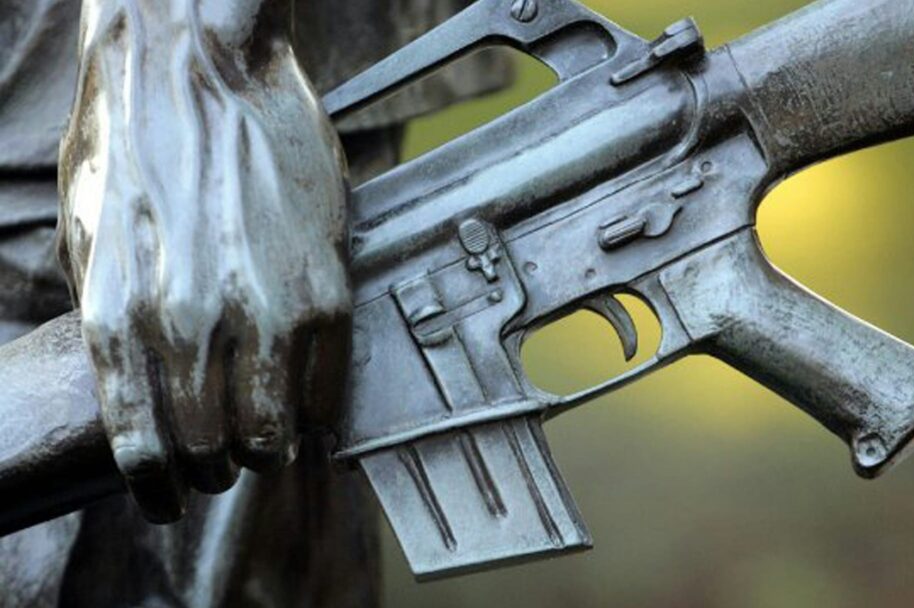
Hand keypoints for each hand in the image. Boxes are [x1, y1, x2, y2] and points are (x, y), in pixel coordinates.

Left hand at [57, 0, 350, 521]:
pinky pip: (325, 383)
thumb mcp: (88, 237)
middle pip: (211, 449)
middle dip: (217, 471)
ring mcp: (262, 306)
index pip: (141, 446)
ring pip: (274, 429)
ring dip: (270, 449)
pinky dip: (317, 408)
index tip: (171, 502)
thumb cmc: (137, 143)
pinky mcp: (322, 285)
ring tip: (269, 443)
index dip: (159, 490)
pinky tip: (309, 405)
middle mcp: (188, 321)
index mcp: (118, 314)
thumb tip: (142, 386)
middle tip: (225, 466)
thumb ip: (112, 319)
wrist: (200, 66)